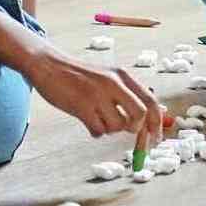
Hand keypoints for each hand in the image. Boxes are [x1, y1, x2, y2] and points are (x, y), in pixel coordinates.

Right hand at [27, 47, 162, 142]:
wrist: (49, 65)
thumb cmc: (80, 75)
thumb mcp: (108, 77)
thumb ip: (128, 93)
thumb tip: (152, 117)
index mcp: (122, 75)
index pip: (150, 100)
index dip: (156, 123)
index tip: (156, 140)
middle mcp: (113, 82)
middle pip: (139, 115)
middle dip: (135, 130)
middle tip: (127, 131)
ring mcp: (97, 94)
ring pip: (117, 126)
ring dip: (110, 128)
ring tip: (98, 117)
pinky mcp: (82, 106)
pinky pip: (98, 131)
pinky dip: (95, 131)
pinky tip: (87, 120)